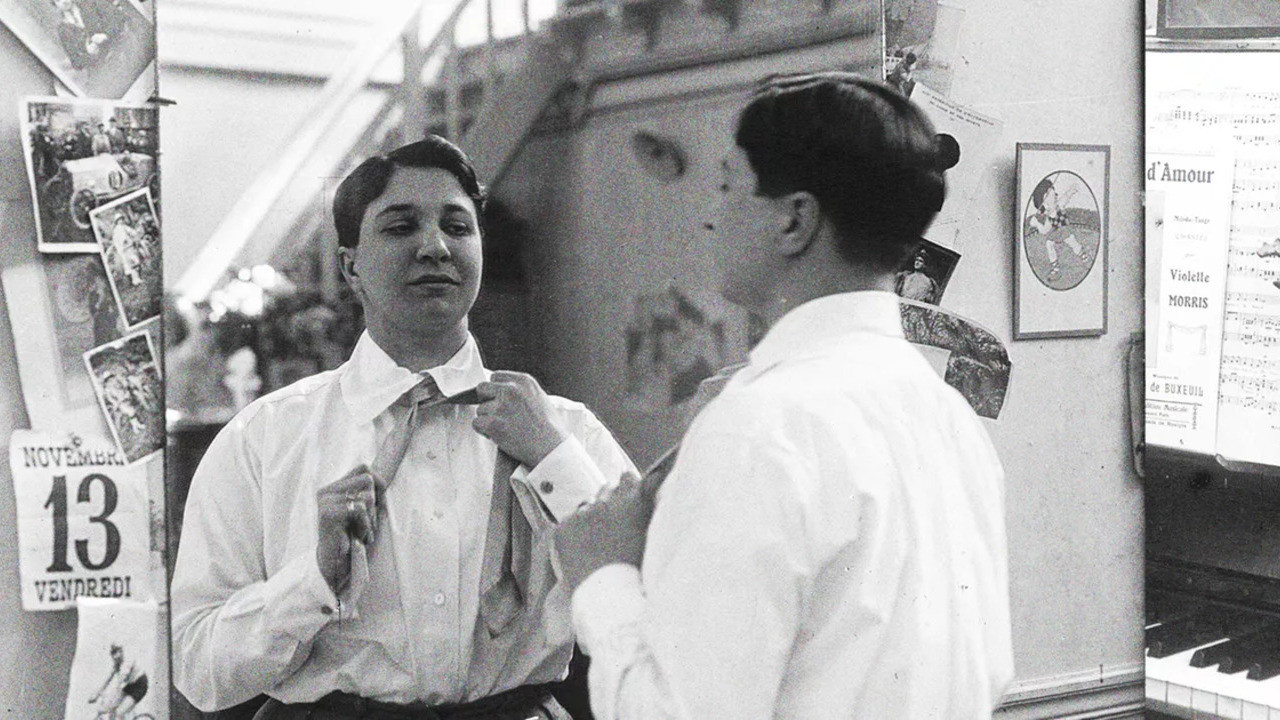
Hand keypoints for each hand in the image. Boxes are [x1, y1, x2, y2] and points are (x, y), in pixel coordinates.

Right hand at [315, 466, 377, 594]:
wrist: (336, 562)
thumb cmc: (352, 537)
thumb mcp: (363, 510)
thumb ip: (370, 490)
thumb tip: (378, 476)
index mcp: (332, 487)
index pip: (363, 468)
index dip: (377, 484)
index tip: (374, 506)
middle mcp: (326, 490)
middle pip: (367, 478)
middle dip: (375, 503)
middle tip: (367, 523)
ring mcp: (325, 500)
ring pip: (366, 496)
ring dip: (371, 518)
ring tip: (362, 532)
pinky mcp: (328, 512)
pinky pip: (360, 509)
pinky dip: (366, 525)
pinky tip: (359, 537)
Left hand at [472, 371, 566, 466]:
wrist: (551, 447)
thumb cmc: (549, 427)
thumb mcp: (540, 397)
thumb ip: (521, 390)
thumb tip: (501, 390)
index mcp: (524, 381)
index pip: (495, 376)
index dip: (495, 390)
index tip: (499, 401)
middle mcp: (511, 390)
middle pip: (482, 388)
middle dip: (486, 401)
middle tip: (496, 414)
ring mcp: (501, 406)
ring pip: (480, 409)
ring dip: (488, 420)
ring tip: (505, 429)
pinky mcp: (493, 424)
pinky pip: (476, 424)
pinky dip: (484, 432)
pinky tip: (498, 436)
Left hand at [554, 472, 654, 591]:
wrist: (607, 598)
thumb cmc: (636, 573)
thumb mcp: (650, 536)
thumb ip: (649, 509)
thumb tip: (653, 484)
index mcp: (633, 503)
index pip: (629, 478)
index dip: (630, 487)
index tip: (630, 494)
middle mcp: (607, 503)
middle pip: (609, 487)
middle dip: (612, 499)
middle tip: (614, 520)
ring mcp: (583, 514)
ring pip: (588, 503)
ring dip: (594, 513)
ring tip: (600, 538)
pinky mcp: (563, 527)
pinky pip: (570, 520)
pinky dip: (576, 530)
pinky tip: (584, 548)